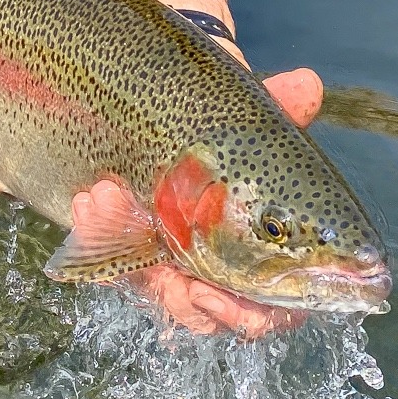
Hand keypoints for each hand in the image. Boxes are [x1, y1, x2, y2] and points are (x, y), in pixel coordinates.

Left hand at [73, 67, 325, 338]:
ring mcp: (173, 261)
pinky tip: (89, 203)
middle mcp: (223, 269)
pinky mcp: (130, 247)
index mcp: (269, 254)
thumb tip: (307, 84)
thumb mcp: (249, 119)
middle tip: (159, 269)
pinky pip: (111, 260)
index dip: (242, 314)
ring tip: (103, 198)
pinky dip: (98, 234)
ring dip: (126, 248)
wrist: (168, 111)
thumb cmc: (228, 128)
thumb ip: (278, 108)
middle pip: (205, 314)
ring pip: (151, 285)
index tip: (205, 292)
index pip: (270, 312)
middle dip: (173, 291)